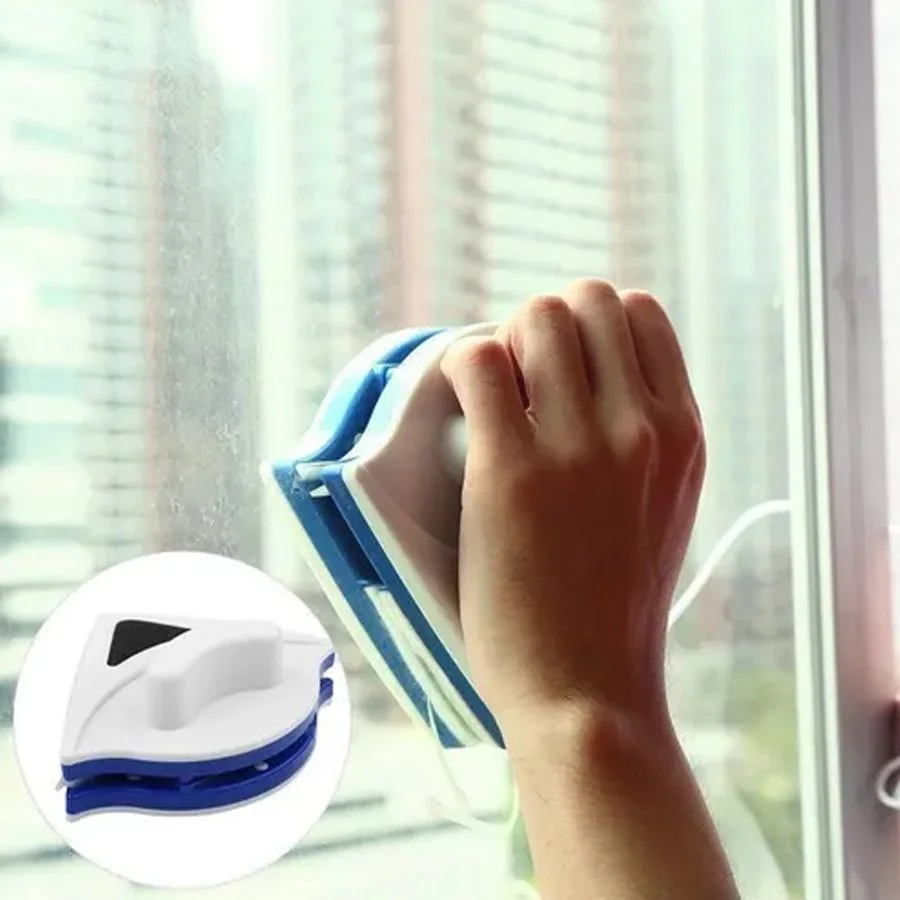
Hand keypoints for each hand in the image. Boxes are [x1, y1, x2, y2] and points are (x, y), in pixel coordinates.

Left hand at [441, 279, 705, 745]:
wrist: (587, 688)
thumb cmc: (616, 605)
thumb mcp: (666, 506)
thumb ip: (648, 436)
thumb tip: (597, 375)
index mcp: (683, 432)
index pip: (639, 310)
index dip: (590, 323)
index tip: (561, 362)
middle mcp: (639, 426)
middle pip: (583, 299)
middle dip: (542, 324)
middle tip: (519, 376)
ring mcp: (577, 446)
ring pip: (533, 317)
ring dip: (502, 343)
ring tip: (490, 395)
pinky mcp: (510, 469)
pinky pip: (476, 362)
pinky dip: (460, 367)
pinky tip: (460, 404)